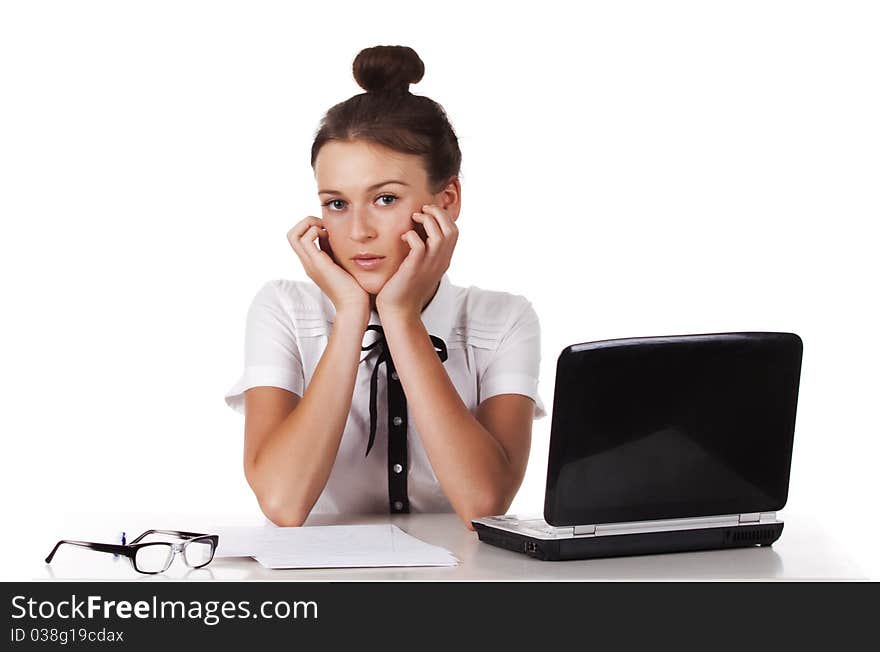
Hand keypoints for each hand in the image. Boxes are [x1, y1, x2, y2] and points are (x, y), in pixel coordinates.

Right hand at [287, 216, 369, 325]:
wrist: (354, 306)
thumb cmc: (354, 288)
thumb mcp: (343, 264)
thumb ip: (338, 252)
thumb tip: (337, 237)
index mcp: (313, 262)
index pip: (299, 238)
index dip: (310, 226)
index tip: (328, 229)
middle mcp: (307, 263)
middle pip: (292, 234)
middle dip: (307, 222)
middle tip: (324, 226)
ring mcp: (310, 264)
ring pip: (294, 235)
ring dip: (310, 225)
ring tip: (327, 231)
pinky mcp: (317, 264)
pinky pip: (305, 240)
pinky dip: (315, 231)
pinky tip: (330, 237)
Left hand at [375, 204, 457, 320]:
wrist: (399, 310)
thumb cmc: (404, 288)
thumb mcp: (420, 267)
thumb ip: (424, 252)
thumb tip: (418, 232)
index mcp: (443, 260)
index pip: (454, 232)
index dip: (444, 217)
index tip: (429, 211)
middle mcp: (440, 262)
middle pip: (451, 230)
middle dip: (438, 213)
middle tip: (423, 209)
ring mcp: (429, 265)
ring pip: (440, 235)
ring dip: (428, 220)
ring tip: (415, 216)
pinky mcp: (414, 268)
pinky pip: (419, 245)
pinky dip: (412, 235)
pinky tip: (404, 236)